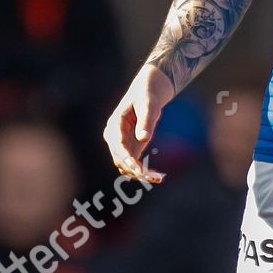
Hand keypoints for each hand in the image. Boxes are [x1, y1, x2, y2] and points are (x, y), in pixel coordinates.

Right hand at [102, 64, 171, 182]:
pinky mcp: (129, 149)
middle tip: (154, 177)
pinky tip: (157, 176)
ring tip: (158, 178)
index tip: (140, 170)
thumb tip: (143, 138)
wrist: (146, 94)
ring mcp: (120, 144)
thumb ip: (146, 121)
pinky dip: (143, 172)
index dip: (127, 160)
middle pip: (120, 160)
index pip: (118, 147)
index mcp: (114, 125)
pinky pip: (133, 164)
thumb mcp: (149, 106)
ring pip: (125, 166)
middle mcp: (113, 137)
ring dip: (139, 175)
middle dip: (135, 171)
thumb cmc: (147, 97)